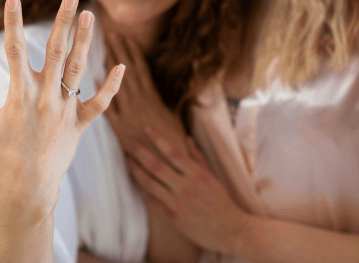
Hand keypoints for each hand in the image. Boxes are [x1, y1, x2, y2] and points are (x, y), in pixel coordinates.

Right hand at [0, 0, 124, 220]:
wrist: (26, 192)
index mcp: (18, 95)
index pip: (15, 49)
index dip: (12, 21)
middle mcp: (45, 97)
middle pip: (56, 50)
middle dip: (64, 20)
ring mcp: (65, 110)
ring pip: (79, 69)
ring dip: (86, 41)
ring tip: (91, 16)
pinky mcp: (80, 125)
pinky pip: (99, 104)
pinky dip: (111, 87)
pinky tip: (121, 67)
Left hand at [104, 35, 187, 153]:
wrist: (172, 169)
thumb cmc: (178, 144)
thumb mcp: (174, 118)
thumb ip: (165, 103)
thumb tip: (159, 90)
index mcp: (153, 100)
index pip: (142, 70)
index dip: (134, 53)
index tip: (127, 38)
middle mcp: (139, 104)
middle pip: (126, 72)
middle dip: (118, 53)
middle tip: (109, 35)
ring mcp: (128, 116)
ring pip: (116, 86)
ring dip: (108, 68)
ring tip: (101, 50)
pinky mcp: (120, 129)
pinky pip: (109, 107)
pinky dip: (101, 92)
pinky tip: (94, 78)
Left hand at [123, 127, 249, 255]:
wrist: (231, 229)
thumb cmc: (222, 200)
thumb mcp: (213, 175)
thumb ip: (198, 157)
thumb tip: (188, 139)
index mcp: (196, 173)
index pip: (171, 151)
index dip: (156, 138)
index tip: (144, 128)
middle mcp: (185, 186)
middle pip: (155, 165)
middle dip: (138, 151)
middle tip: (127, 141)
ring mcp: (177, 202)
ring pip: (149, 183)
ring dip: (136, 170)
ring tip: (127, 160)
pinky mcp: (173, 217)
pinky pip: (153, 201)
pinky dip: (143, 190)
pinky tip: (136, 182)